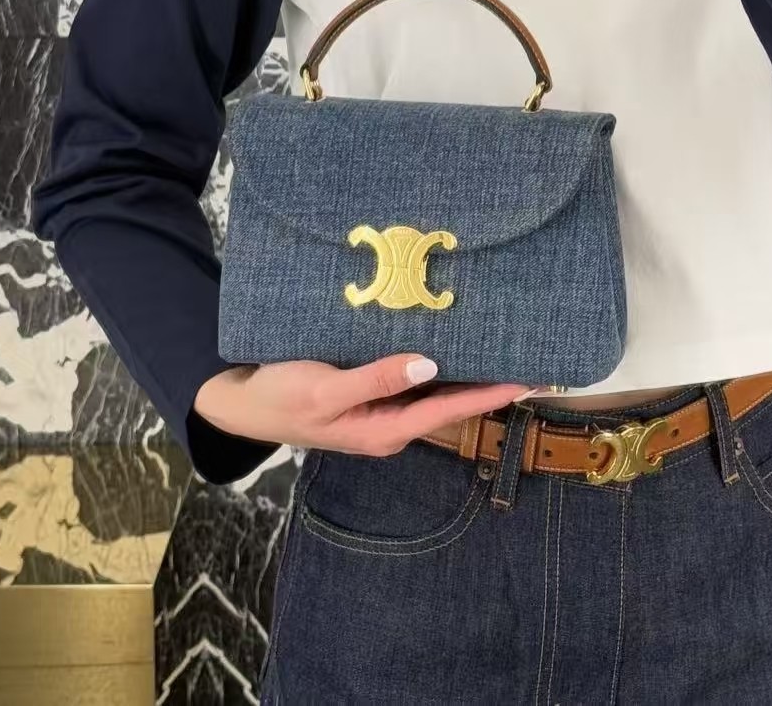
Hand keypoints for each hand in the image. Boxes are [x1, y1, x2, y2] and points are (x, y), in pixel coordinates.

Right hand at [193, 354, 539, 457]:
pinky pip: (412, 377)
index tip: (529, 378)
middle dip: (487, 381)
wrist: (242, 402)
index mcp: (385, 430)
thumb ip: (377, 378)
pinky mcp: (369, 392)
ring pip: (433, 388)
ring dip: (465, 370)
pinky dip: (436, 362)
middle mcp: (390, 423)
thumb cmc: (281, 397)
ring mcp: (380, 409)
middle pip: (449, 400)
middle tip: (529, 354)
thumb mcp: (326, 390)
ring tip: (503, 346)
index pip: (451, 408)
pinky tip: (451, 341)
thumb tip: (428, 365)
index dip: (491, 393)